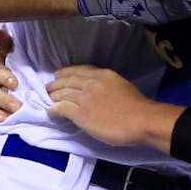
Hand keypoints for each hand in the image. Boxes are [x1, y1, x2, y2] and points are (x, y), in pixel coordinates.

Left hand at [46, 64, 179, 149]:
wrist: (141, 120)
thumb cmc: (138, 107)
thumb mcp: (122, 86)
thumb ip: (108, 86)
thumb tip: (99, 92)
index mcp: (104, 74)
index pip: (79, 70)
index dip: (66, 72)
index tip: (60, 76)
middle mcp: (91, 83)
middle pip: (67, 80)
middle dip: (56, 84)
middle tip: (49, 88)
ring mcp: (84, 98)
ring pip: (61, 93)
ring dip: (53, 97)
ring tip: (49, 100)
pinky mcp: (80, 114)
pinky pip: (60, 108)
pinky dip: (53, 110)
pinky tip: (51, 113)